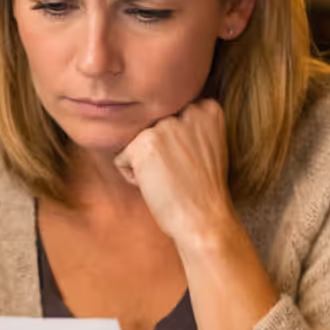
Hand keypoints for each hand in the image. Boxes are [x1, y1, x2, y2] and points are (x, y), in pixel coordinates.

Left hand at [113, 99, 237, 253]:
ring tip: (170, 180)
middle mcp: (188, 111)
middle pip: (152, 129)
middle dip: (160, 153)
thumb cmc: (204, 192)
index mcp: (207, 109)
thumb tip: (156, 121)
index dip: (177, 146)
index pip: (171, 118)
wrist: (204, 220)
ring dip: (146, 165)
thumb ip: (189, 126)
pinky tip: (158, 186)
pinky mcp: (143, 143)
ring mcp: (165, 126)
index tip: (193, 163)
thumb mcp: (208, 146)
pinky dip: (133, 178)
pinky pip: (121, 160)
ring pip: (136, 143)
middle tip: (181, 174)